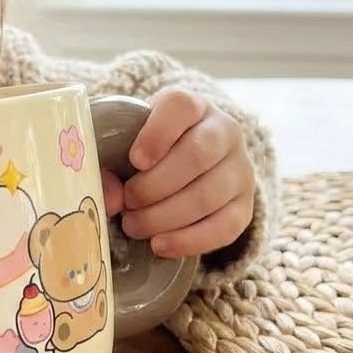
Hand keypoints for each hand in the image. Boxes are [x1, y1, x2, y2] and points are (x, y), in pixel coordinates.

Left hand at [101, 88, 254, 257]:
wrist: (186, 169)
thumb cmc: (147, 151)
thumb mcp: (125, 144)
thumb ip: (107, 163)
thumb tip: (108, 198)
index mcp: (192, 107)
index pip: (182, 107)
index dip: (158, 134)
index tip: (135, 160)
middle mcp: (224, 132)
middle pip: (197, 155)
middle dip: (155, 186)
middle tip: (128, 204)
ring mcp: (240, 169)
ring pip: (209, 194)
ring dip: (165, 217)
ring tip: (135, 226)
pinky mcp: (245, 206)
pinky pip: (224, 227)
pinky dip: (188, 241)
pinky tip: (160, 245)